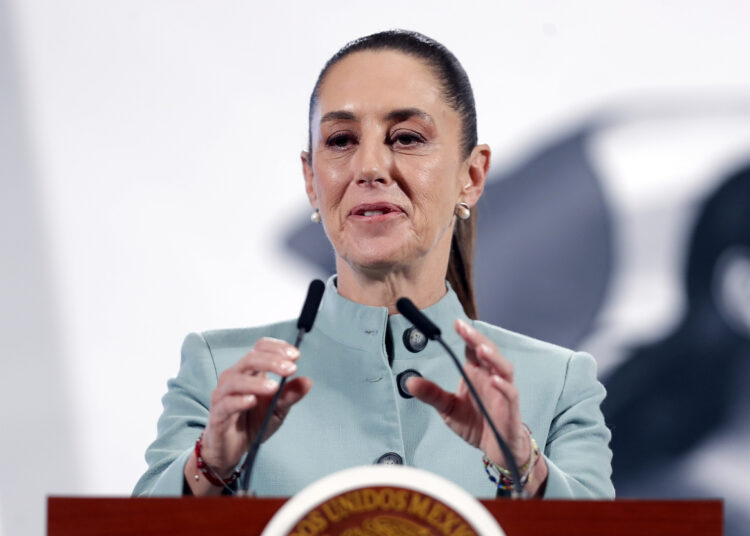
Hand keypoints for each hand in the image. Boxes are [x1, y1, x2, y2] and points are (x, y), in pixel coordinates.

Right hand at [200, 337, 311, 477]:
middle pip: (250, 359)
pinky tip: (252, 401)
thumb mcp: (278, 409)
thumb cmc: (252, 423)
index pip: (260, 348)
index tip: (295, 356)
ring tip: (274, 387)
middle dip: (272, 361)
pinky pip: (226, 403)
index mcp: (251, 372)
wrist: (232, 449)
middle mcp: (235, 377)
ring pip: (236, 379)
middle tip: (290, 368)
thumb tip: (307, 382)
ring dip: (256, 382)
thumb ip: (290, 395)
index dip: (277, 348)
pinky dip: (239, 400)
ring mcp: (224, 394)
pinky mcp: (217, 413)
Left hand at [406, 319, 529, 468]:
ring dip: (494, 358)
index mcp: (476, 373)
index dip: (466, 335)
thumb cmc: (477, 423)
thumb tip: (409, 381)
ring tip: (481, 350)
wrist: (497, 448)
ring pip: (504, 368)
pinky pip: (510, 394)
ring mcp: (503, 391)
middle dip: (477, 339)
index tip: (456, 323)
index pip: (472, 348)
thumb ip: (431, 394)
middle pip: (488, 352)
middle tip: (464, 329)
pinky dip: (504, 386)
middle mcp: (491, 377)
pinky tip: (495, 380)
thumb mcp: (448, 408)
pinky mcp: (511, 409)